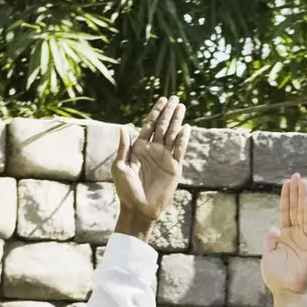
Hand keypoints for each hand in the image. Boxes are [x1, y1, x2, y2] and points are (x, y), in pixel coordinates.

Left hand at [111, 97, 188, 237]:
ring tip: (182, 107)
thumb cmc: (126, 190)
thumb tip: (124, 128)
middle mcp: (153, 151)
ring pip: (172, 135)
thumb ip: (123, 147)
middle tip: (175, 98)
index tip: (162, 100)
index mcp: (140, 148)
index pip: (149, 125)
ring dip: (177, 121)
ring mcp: (165, 159)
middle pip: (163, 126)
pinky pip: (179, 150)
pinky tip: (186, 128)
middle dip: (169, 112)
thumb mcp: (120, 167)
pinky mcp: (174, 168)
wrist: (138, 208)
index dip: (156, 112)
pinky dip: (183, 139)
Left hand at [261, 174, 306, 301]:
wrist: (286, 292)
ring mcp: (304, 239)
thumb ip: (271, 241)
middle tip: (296, 175)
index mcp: (286, 236)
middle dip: (296, 192)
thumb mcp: (269, 256)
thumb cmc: (277, 278)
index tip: (287, 182)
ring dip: (302, 197)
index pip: (286, 212)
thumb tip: (273, 228)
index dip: (286, 198)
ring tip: (302, 181)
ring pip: (302, 214)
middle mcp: (296, 235)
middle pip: (295, 209)